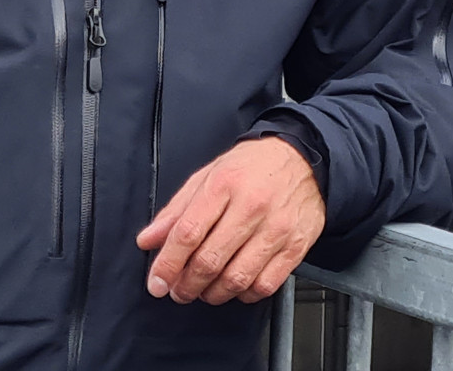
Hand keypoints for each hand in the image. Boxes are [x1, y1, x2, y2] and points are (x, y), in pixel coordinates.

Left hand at [135, 136, 323, 305]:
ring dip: (213, 294)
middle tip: (178, 291)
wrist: (303, 158)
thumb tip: (149, 240)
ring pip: (237, 279)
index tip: (157, 282)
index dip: (168, 264)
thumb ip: (176, 210)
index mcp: (223, 185)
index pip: (188, 233)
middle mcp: (251, 207)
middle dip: (186, 285)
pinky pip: (265, 285)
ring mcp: (277, 229)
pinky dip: (244, 294)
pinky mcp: (296, 246)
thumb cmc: (252, 166)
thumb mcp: (207, 176)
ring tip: (203, 291)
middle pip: (210, 260)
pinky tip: (234, 287)